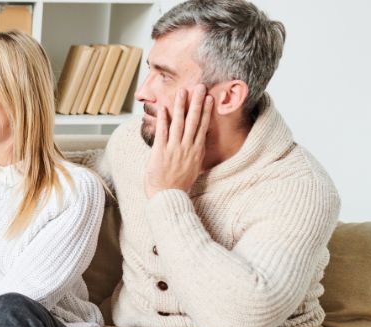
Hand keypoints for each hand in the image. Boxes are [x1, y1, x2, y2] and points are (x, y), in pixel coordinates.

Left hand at [145, 84, 213, 198]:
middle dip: (197, 102)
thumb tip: (200, 142)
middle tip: (200, 87)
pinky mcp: (160, 152)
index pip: (202, 126)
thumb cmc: (179, 184)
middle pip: (193, 121)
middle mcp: (187, 147)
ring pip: (179, 123)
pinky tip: (164, 108)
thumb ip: (196, 153)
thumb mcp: (194, 167)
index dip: (206, 111)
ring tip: (183, 92)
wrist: (167, 196)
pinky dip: (163, 120)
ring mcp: (174, 149)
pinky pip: (162, 132)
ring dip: (181, 106)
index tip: (209, 98)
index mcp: (196, 151)